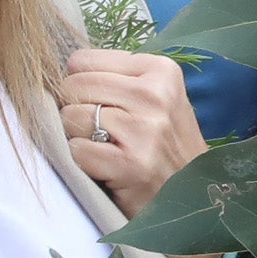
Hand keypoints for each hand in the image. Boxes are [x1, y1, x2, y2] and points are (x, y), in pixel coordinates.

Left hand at [54, 47, 206, 214]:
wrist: (193, 197)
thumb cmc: (165, 145)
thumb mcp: (157, 99)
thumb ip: (116, 78)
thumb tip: (63, 70)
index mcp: (160, 71)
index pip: (83, 60)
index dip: (80, 84)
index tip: (99, 105)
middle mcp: (155, 95)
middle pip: (73, 86)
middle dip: (75, 109)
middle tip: (99, 130)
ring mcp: (144, 130)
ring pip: (71, 116)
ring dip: (78, 136)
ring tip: (105, 148)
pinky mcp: (131, 164)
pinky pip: (77, 149)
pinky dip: (83, 161)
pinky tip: (105, 166)